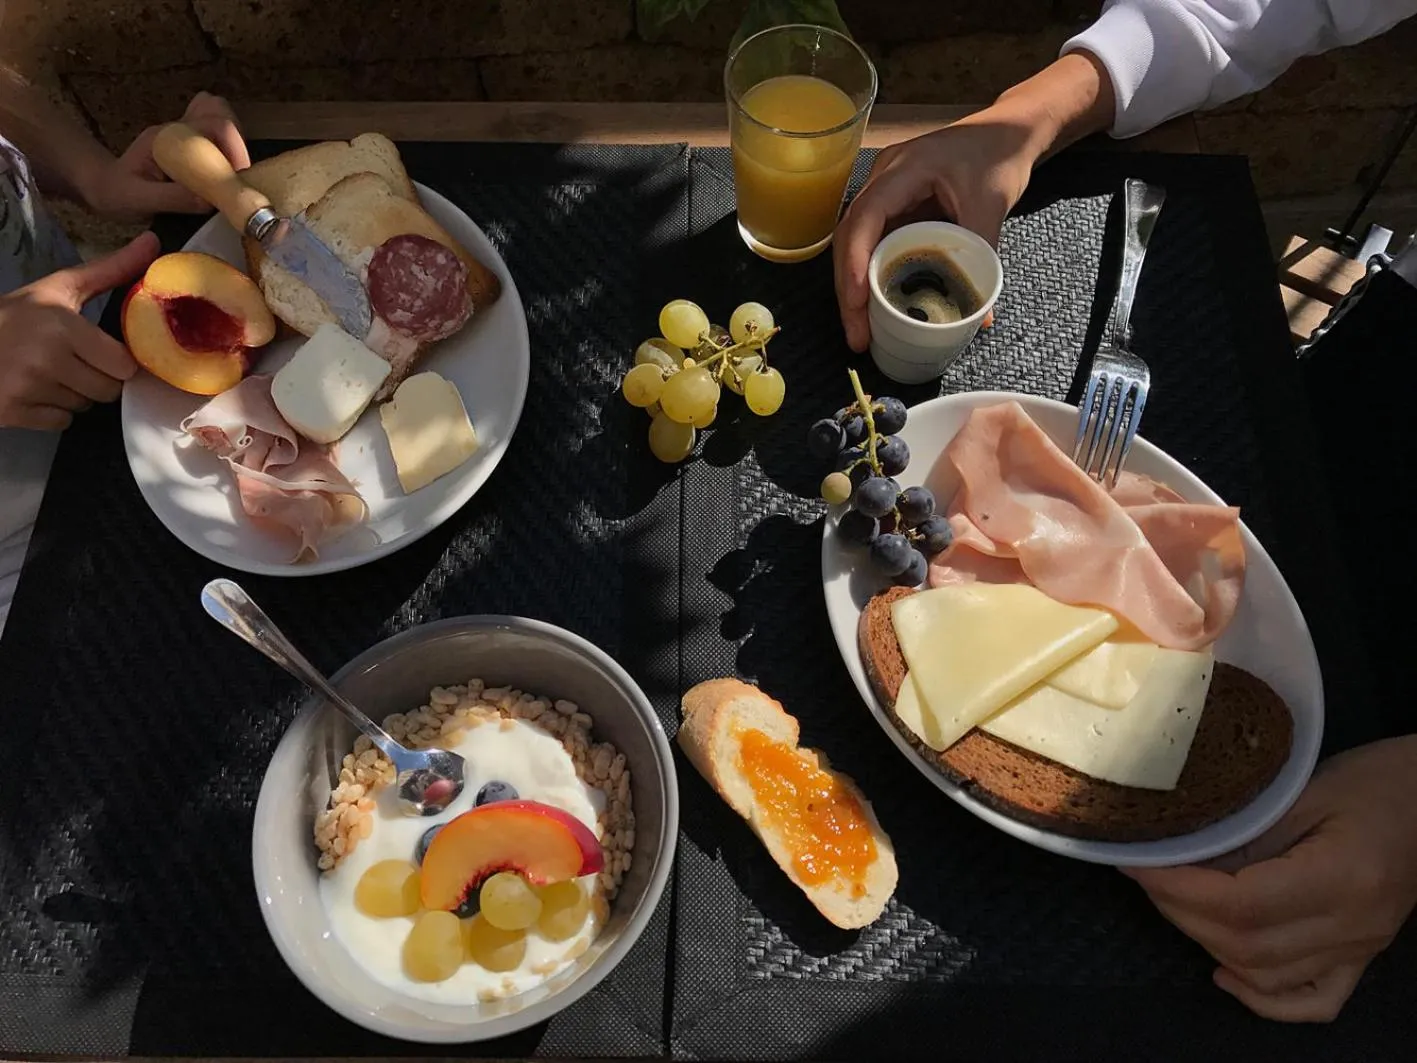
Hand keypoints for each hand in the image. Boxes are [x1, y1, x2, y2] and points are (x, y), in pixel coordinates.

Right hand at [0, 232, 158, 429]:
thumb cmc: (15, 315)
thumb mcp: (59, 289)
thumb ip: (110, 270)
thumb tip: (154, 242)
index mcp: (63, 326)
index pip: (124, 365)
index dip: (117, 361)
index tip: (101, 351)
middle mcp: (47, 359)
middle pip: (108, 390)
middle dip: (98, 379)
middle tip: (74, 362)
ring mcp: (28, 388)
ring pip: (85, 407)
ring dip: (76, 395)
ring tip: (50, 373)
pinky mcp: (14, 412)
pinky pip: (61, 422)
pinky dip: (53, 412)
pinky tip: (35, 390)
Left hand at [81, 93, 248, 218]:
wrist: (101, 186)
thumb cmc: (116, 194)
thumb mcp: (140, 200)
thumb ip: (174, 198)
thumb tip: (212, 200)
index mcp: (167, 138)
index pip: (212, 124)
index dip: (234, 148)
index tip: (237, 177)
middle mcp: (177, 129)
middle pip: (221, 111)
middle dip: (238, 142)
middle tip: (237, 174)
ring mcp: (183, 132)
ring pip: (221, 116)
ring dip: (235, 142)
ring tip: (232, 173)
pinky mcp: (188, 141)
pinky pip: (216, 130)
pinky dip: (228, 145)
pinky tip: (224, 169)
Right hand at [832, 117, 1036, 351]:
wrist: (1007, 131)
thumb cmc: (999, 154)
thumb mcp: (992, 204)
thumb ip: (983, 257)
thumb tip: (979, 315)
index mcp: (904, 169)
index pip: (866, 217)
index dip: (856, 262)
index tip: (857, 302)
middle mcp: (883, 179)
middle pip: (849, 237)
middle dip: (849, 289)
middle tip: (857, 335)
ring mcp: (885, 193)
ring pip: (856, 245)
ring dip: (855, 288)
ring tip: (861, 330)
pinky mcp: (893, 208)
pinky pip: (874, 245)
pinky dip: (871, 277)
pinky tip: (875, 308)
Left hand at [1124, 736, 1416, 1021]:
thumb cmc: (1376, 781)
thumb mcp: (1306, 790)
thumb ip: (1249, 831)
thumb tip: (1184, 857)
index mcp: (1341, 878)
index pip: (1241, 904)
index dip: (1178, 889)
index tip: (1139, 864)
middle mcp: (1352, 926)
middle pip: (1247, 945)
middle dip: (1181, 913)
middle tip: (1147, 875)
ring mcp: (1359, 949)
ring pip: (1268, 974)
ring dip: (1209, 945)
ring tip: (1175, 903)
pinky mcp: (1361, 956)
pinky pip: (1313, 1001)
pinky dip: (1264, 998)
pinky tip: (1225, 973)